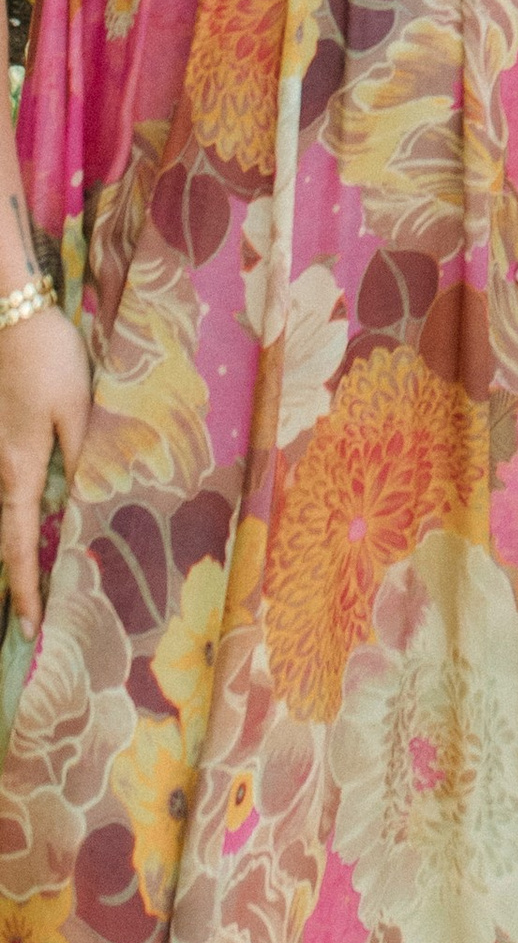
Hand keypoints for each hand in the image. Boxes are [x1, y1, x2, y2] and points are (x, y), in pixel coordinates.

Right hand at [0, 299, 89, 636]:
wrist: (9, 316)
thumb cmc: (47, 360)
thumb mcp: (77, 409)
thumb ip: (81, 456)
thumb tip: (83, 503)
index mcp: (19, 470)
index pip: (18, 545)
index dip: (25, 587)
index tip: (29, 626)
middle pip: (6, 536)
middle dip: (18, 577)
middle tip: (31, 616)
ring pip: (6, 512)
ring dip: (17, 547)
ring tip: (34, 576)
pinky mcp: (2, 435)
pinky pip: (9, 486)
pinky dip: (17, 513)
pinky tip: (37, 515)